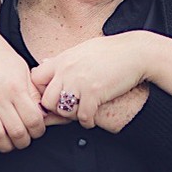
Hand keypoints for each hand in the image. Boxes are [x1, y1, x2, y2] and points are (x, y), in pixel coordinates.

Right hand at [0, 35, 46, 152]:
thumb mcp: (23, 70)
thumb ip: (32, 92)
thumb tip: (42, 114)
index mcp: (16, 87)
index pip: (33, 120)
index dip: (38, 130)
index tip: (37, 130)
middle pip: (16, 132)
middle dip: (24, 141)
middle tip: (25, 140)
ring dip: (6, 146)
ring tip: (10, 144)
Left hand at [29, 32, 151, 126]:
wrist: (136, 53)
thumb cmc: (111, 51)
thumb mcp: (82, 49)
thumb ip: (63, 59)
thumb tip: (45, 62)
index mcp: (62, 59)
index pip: (35, 78)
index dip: (40, 91)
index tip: (52, 96)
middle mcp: (67, 70)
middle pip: (46, 100)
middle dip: (55, 109)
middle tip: (66, 111)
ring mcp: (80, 82)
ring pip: (63, 110)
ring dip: (71, 116)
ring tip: (80, 113)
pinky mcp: (94, 93)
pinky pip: (83, 117)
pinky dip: (87, 122)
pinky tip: (92, 119)